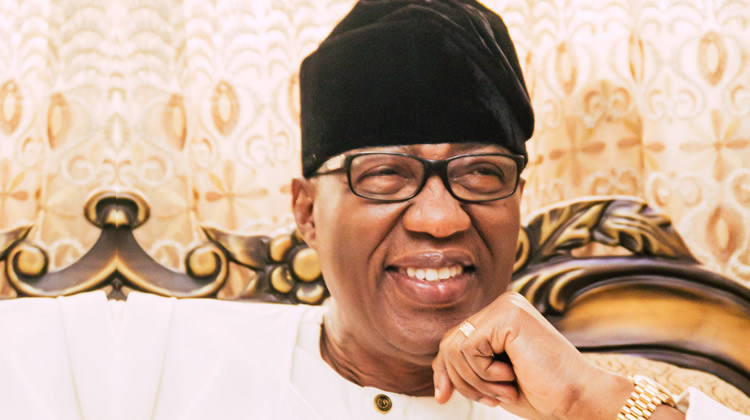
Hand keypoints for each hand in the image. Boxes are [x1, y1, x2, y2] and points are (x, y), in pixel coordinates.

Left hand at [432, 291, 635, 419]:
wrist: (578, 398)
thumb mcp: (493, 379)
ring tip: (505, 388)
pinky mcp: (508, 316)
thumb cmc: (543, 392)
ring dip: (476, 381)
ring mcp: (506, 306)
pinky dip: (484, 373)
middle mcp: (503, 304)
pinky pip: (469, 348)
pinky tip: (510, 376)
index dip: (444, 370)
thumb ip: (467, 366)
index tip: (444, 396)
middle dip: (460, 379)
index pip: (454, 339)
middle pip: (450, 341)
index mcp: (501, 316)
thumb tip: (436, 368)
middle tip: (490, 398)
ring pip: (455, 347)